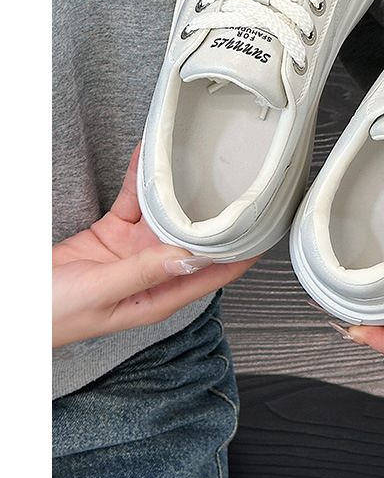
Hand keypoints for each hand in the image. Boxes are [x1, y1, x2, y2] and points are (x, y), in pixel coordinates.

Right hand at [52, 143, 258, 346]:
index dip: (241, 255)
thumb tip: (187, 258)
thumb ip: (143, 274)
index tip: (264, 232)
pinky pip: (133, 204)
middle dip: (214, 215)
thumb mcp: (101, 293)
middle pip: (195, 241)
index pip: (213, 276)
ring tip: (195, 162)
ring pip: (165, 217)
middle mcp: (152, 275)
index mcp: (157, 299)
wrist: (12, 303)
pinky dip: (141, 182)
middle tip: (237, 184)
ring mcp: (132, 255)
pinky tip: (149, 162)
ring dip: (177, 192)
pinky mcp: (112, 237)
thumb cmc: (51, 315)